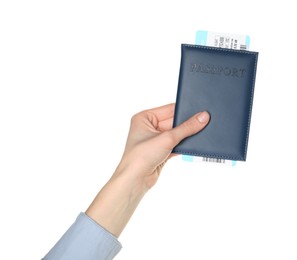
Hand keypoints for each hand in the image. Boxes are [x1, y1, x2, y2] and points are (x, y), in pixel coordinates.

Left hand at [86, 103, 209, 236]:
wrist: (135, 180)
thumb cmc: (140, 157)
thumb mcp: (166, 138)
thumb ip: (186, 128)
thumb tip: (202, 117)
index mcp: (144, 117)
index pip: (168, 109)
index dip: (184, 110)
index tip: (200, 110)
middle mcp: (148, 127)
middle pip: (174, 122)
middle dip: (187, 124)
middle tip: (204, 122)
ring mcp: (155, 140)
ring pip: (176, 134)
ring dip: (186, 136)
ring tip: (200, 133)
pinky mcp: (161, 151)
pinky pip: (176, 144)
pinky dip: (184, 145)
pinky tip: (194, 145)